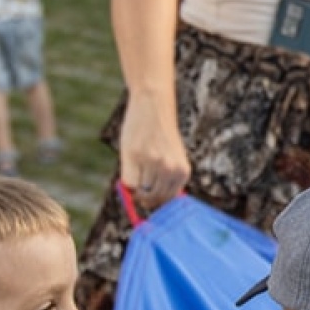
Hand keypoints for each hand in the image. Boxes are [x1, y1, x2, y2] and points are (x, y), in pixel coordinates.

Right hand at [119, 96, 190, 211]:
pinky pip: (128, 182)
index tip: (149, 202)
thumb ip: (166, 179)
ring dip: (136, 186)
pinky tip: (131, 167)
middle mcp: (169, 169)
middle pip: (153, 198)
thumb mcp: (172, 157)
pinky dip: (127, 181)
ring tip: (138, 171)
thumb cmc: (161, 134)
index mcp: (183, 171)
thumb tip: (150, 202)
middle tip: (138, 195)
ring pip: (140, 191)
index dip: (157, 201)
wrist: (154, 107)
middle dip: (144, 199)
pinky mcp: (135, 155)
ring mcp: (152, 163)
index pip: (168, 199)